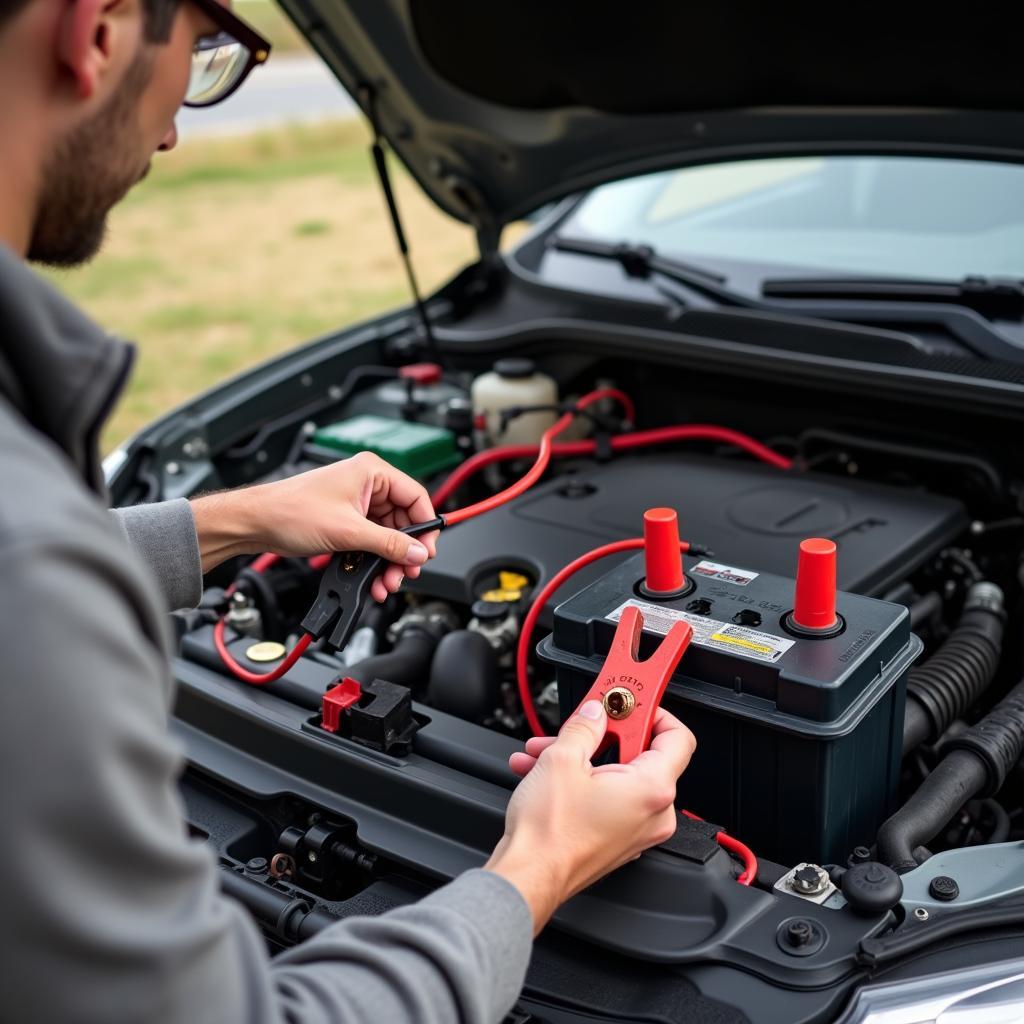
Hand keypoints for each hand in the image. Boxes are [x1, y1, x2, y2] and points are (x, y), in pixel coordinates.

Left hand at [190, 452, 438, 600]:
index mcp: (371, 472)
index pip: (415, 497)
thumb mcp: (348, 531)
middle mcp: (367, 485)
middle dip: (403, 552)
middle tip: (405, 572)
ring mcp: (356, 503)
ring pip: (388, 536)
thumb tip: (416, 552)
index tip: (425, 551)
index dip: (424, 527)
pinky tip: (373, 578)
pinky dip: (374, 561)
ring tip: (386, 581)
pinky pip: (371, 542)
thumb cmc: (290, 511)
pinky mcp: (346, 520)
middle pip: (403, 521)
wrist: (256, 523)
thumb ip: (388, 544)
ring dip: (388, 561)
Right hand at [484, 701, 694, 933]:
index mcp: (653, 789)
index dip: (653, 711)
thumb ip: (585, 726)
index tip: (630, 700)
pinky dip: (581, 781)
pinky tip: (543, 773)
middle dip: (602, 734)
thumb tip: (595, 712)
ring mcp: (636, 830)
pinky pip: (607, 798)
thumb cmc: (549, 833)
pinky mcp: (616, 839)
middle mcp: (654, 813)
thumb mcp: (562, 759)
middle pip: (640, 754)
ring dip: (582, 757)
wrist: (527, 877)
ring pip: (617, 776)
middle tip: (580, 723)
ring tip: (545, 751)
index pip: (678, 736)